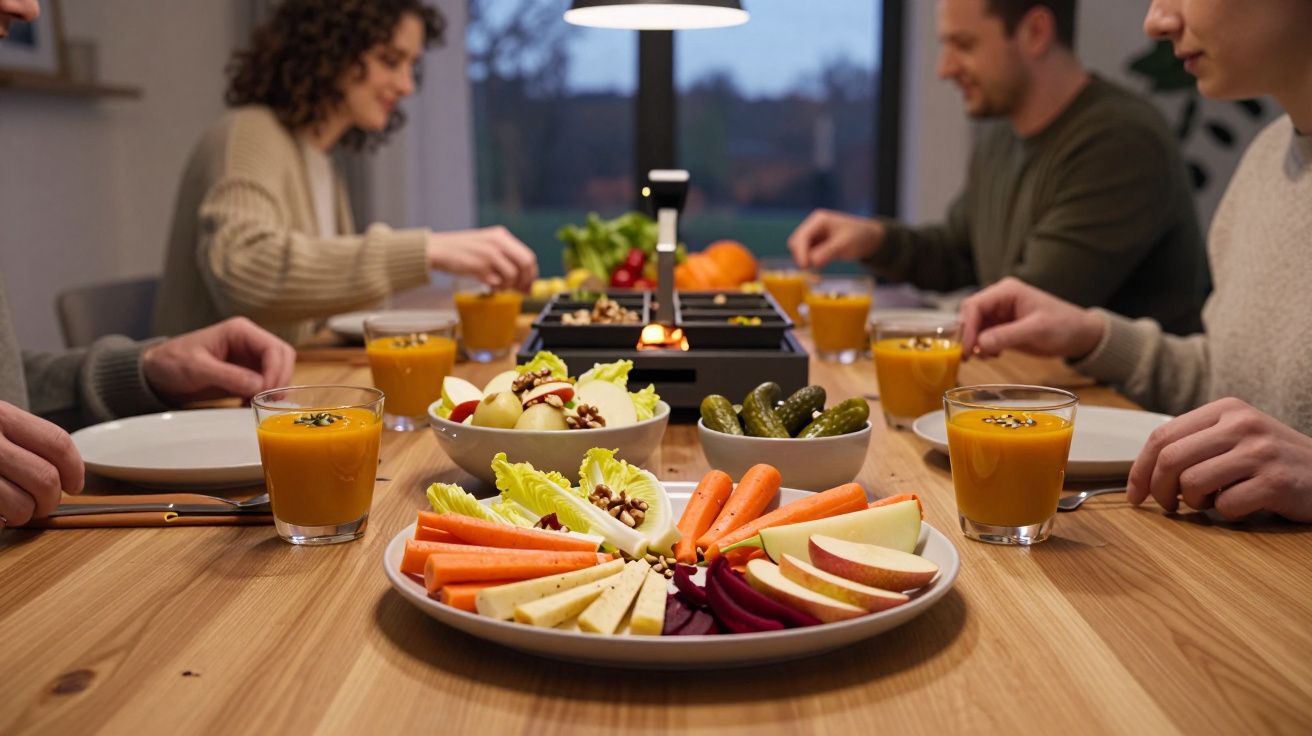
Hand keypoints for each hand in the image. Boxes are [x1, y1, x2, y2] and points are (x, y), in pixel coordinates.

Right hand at [0, 401, 82, 526]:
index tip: (75, 487)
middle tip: (42, 505)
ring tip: (12, 509)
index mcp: (1, 417)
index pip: (57, 443)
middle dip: (50, 501)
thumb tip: (68, 479)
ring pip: (21, 506)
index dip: (75, 469)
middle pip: (45, 478)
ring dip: (23, 516)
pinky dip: (1, 524)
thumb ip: (26, 440)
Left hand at [142, 317, 294, 403]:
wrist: (156, 374)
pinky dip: (264, 395)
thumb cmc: (172, 363)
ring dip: (274, 388)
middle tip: (269, 400)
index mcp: (240, 331)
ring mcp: (249, 357)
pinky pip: (267, 382)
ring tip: (257, 403)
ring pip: (279, 371)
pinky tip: (248, 404)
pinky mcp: (246, 373)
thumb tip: (260, 386)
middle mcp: (249, 342)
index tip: (267, 392)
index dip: (276, 371)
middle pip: (283, 358)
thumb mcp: (197, 368)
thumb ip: (229, 376)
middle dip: (280, 379)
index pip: (274, 348)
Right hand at [427, 226, 537, 291]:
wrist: (438, 249)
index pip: (528, 256)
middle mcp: (498, 242)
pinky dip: (495, 286)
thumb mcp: (487, 248)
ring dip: (507, 285)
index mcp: (501, 236)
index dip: (531, 274)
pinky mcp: (480, 265)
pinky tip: (488, 284)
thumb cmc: (462, 251)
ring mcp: (489, 253)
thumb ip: (506, 261)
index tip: (529, 285)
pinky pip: (497, 281)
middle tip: (520, 291)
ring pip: (513, 275)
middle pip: (525, 264)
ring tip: (496, 285)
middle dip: (525, 281)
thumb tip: (525, 284)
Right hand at [786, 209, 883, 268]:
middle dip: (801, 256)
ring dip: (805, 260)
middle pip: (796, 243)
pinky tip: (819, 266)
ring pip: (800, 250)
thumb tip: (811, 263)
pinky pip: (807, 255)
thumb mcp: (844, 244)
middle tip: (810, 269)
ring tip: (819, 266)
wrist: (870, 238)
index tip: (804, 266)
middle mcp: (813, 226)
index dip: (800, 252)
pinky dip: (810, 262)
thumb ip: (826, 252)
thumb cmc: (859, 236)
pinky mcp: (816, 245)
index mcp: (818, 220)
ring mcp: (814, 235)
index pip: (801, 237)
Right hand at [958, 277, 1105, 359]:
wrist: (1080, 335)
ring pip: (973, 327)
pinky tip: (995, 355)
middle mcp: (999, 300)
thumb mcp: (1036, 330)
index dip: (966, 327)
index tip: (966, 349)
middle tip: (968, 357)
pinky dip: (982, 348)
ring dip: (974, 344)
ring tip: (986, 357)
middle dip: (967, 336)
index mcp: (1007, 291)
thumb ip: (1007, 336)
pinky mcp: (1001, 328)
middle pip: (969, 315)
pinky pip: (982, 337)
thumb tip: (979, 344)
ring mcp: (999, 314)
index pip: (974, 305)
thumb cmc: (1064, 326)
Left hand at [1127, 398, 1311, 520]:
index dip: (1140, 468)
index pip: (1162, 435)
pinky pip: (1226, 505)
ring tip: (1210, 502)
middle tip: (1167, 505)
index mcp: (1225, 410)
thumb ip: (1195, 444)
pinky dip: (1226, 514)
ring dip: (1194, 502)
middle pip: (1171, 458)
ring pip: (1193, 482)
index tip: (1135, 494)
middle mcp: (1241, 424)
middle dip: (1159, 489)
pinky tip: (1242, 507)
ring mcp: (1260, 451)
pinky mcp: (1276, 481)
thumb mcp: (1236, 437)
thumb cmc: (1273, 460)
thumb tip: (1144, 472)